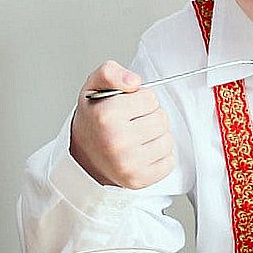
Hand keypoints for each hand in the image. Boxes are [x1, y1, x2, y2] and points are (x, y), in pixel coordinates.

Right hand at [70, 61, 175, 189]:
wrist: (84, 156)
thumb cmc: (94, 120)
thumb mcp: (94, 87)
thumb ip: (111, 72)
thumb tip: (134, 82)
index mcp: (105, 115)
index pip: (150, 97)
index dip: (140, 99)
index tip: (126, 107)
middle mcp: (116, 141)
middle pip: (161, 118)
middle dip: (150, 116)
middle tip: (132, 123)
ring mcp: (128, 164)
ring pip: (167, 140)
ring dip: (156, 136)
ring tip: (136, 138)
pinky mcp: (139, 180)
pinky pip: (169, 161)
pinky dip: (159, 156)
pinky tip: (141, 153)